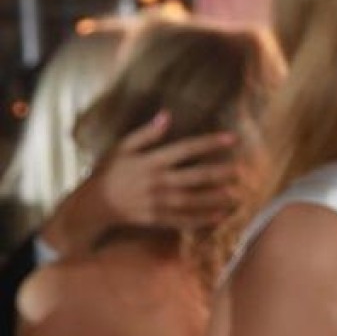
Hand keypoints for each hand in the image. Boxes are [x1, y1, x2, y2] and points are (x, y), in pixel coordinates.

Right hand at [38, 112, 240, 256]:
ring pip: (192, 201)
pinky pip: (183, 221)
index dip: (210, 143)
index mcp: (150, 161)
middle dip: (220, 173)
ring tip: (238, 195)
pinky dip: (202, 220)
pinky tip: (221, 217)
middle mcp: (156, 182)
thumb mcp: (122, 148)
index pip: (186, 149)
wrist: (94, 204)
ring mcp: (157, 202)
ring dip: (216, 199)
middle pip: (194, 177)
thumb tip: (166, 115)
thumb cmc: (109, 171)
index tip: (232, 138)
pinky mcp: (156, 219)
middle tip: (242, 170)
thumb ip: (146, 133)